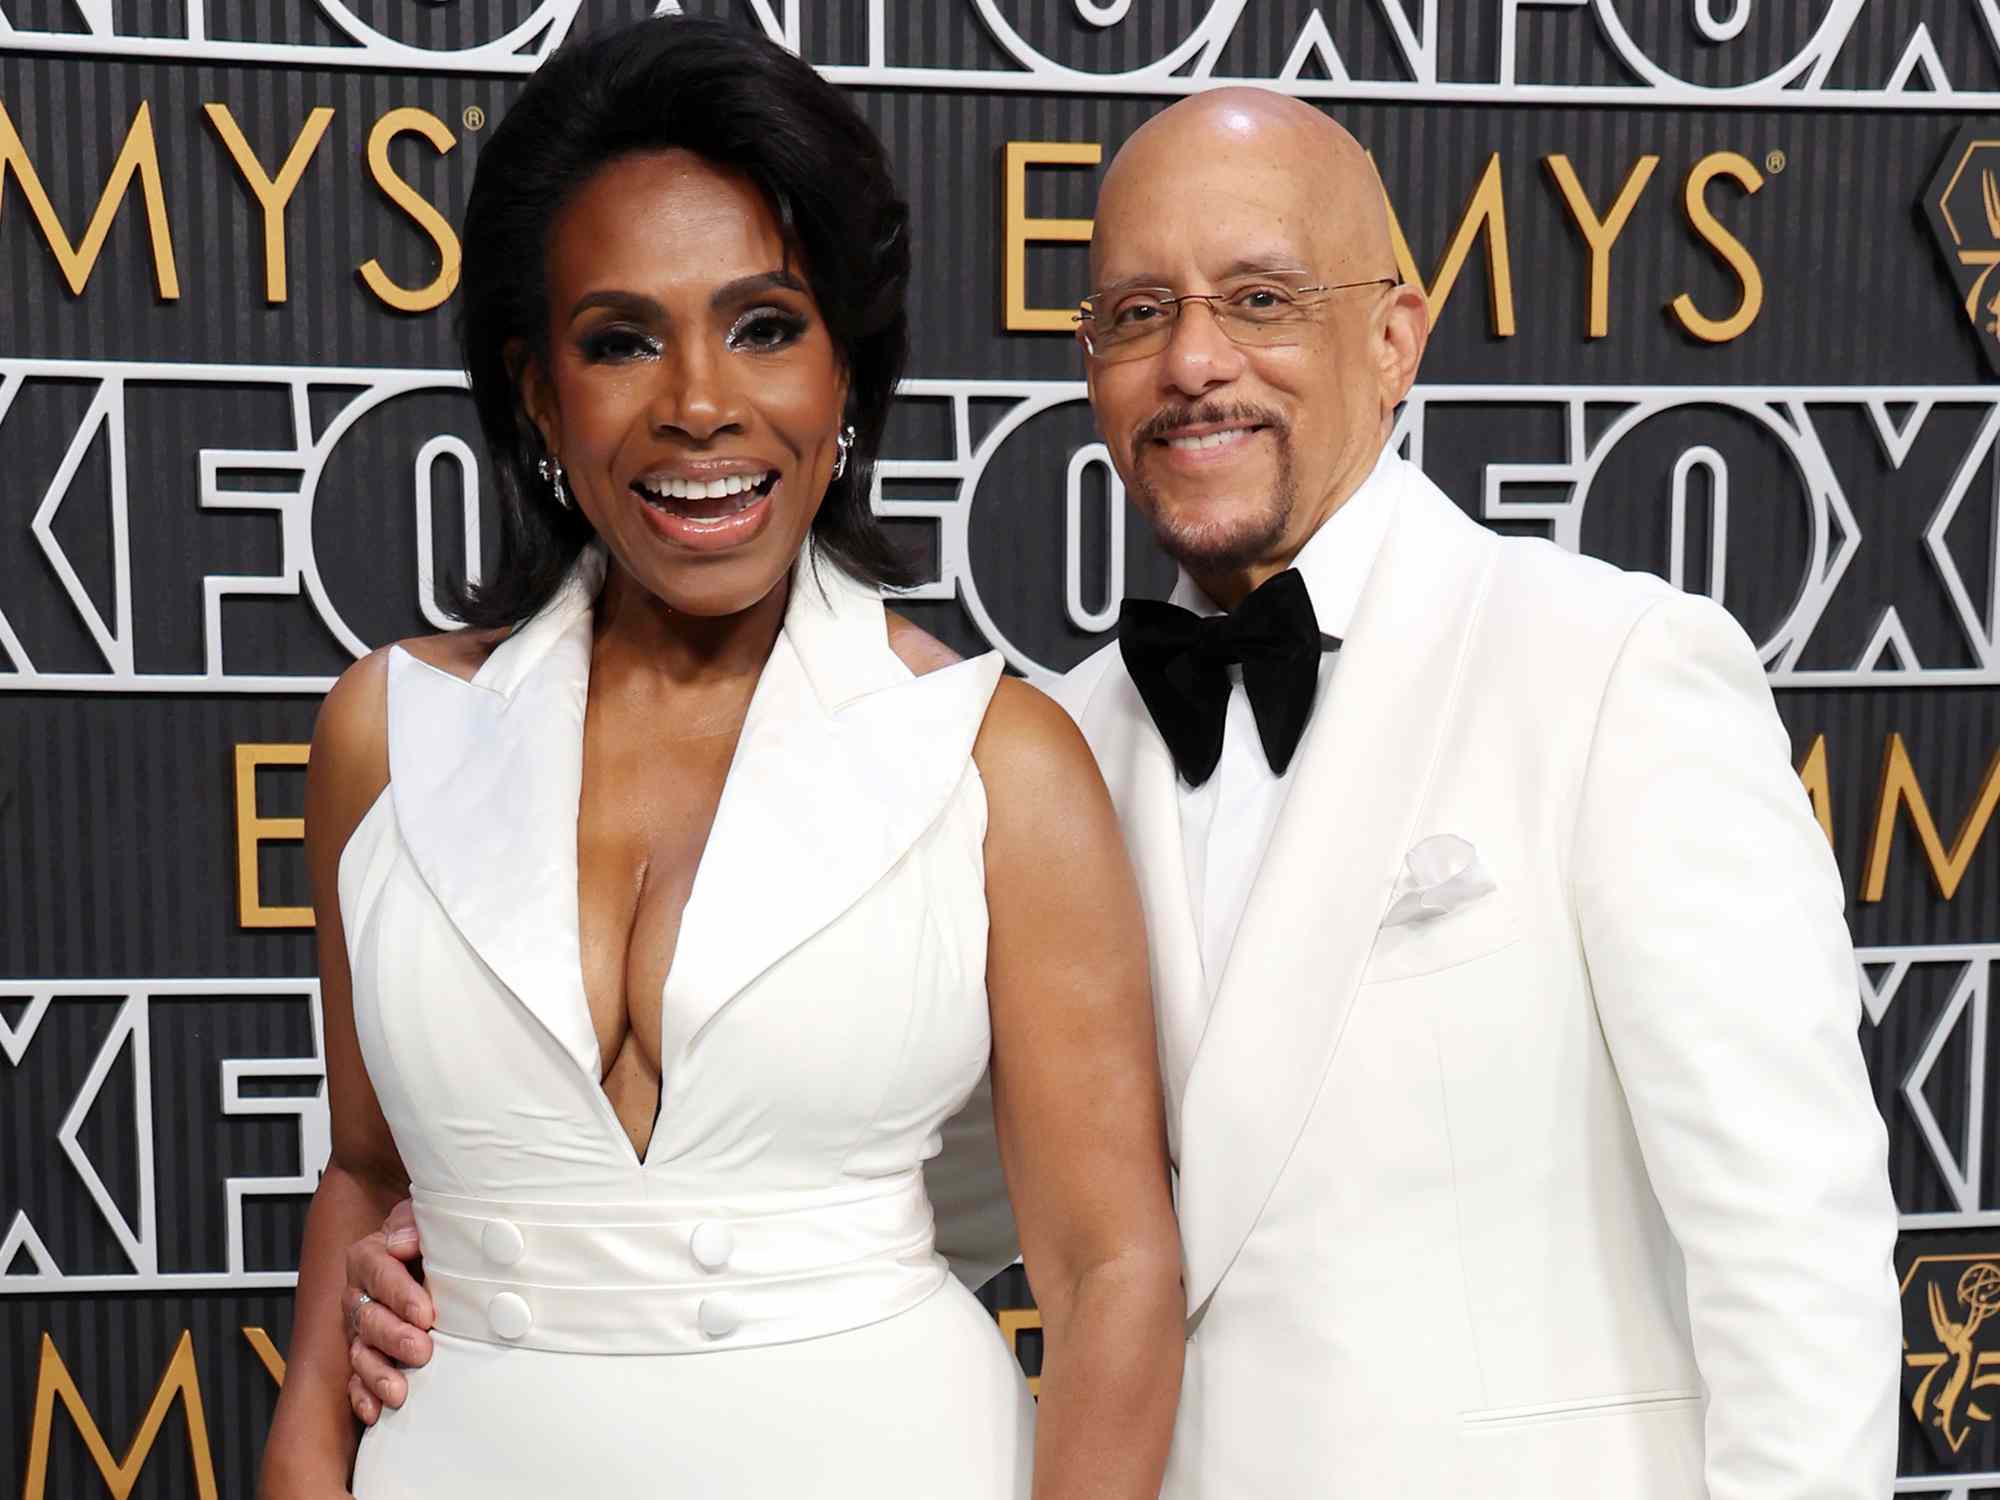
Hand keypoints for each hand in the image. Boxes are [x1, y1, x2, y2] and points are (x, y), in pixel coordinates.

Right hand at [342, 1199, 433, 1424]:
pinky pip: (356, 1379)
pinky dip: (363, 1396)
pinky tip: (375, 1411)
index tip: (425, 1312)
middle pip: (368, 1317)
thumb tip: (403, 1242)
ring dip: (378, 1373)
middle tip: (421, 1350)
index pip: (377, 1271)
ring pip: (360, 1352)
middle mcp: (360, 1294)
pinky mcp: (366, 1354)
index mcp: (370, 1257)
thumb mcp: (422, 1218)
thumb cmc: (427, 1238)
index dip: (399, 1293)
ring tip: (399, 1391)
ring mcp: (360, 1328)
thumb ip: (411, 1224)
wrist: (425, 1255)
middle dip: (394, 1337)